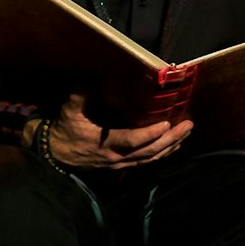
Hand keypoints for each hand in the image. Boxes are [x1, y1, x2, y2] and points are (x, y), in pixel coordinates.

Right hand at [44, 92, 191, 169]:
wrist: (55, 154)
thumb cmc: (64, 132)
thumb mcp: (68, 113)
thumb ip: (79, 97)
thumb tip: (88, 79)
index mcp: (106, 145)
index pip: (133, 141)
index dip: (150, 133)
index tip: (167, 123)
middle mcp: (117, 158)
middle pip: (150, 151)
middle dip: (171, 139)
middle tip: (188, 125)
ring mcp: (121, 164)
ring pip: (151, 158)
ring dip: (171, 146)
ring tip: (186, 133)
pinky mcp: (122, 166)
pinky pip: (146, 162)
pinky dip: (162, 154)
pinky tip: (174, 146)